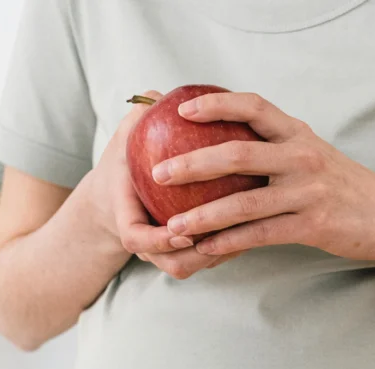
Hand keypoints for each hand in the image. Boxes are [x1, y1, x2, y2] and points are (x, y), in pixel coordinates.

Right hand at [90, 91, 240, 278]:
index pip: (135, 238)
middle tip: (230, 231)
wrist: (119, 197)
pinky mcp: (183, 257)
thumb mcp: (124, 139)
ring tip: (251, 227)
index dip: (158, 240)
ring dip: (221, 252)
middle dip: (199, 254)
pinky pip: (207, 260)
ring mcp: (165, 255)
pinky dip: (228, 248)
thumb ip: (137, 119)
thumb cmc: (125, 163)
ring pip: (193, 266)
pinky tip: (256, 224)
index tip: (181, 229)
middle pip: (173, 264)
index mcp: (126, 218)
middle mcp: (147, 245)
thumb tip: (157, 95)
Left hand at [153, 92, 374, 266]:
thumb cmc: (343, 187)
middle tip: (158, 172)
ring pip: (243, 202)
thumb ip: (277, 148)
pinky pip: (260, 234)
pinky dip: (229, 242)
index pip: (254, 106)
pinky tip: (206, 248)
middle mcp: (302, 157)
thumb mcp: (313, 156)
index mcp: (299, 135)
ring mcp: (307, 191)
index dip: (217, 104)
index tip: (184, 109)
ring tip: (173, 225)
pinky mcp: (311, 225)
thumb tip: (227, 150)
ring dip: (203, 215)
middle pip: (238, 153)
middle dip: (193, 163)